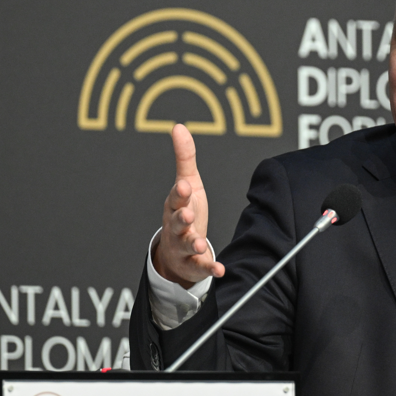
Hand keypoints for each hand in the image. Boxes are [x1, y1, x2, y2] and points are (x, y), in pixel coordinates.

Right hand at [154, 124, 224, 286]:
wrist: (176, 250)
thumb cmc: (185, 211)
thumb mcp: (187, 184)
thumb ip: (185, 157)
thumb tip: (179, 127)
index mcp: (176, 205)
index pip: (176, 197)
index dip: (180, 193)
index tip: (185, 186)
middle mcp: (176, 226)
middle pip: (177, 222)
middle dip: (182, 218)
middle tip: (188, 214)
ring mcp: (183, 246)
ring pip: (186, 245)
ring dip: (193, 243)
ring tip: (201, 243)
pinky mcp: (193, 264)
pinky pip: (200, 267)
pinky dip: (209, 268)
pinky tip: (220, 269)